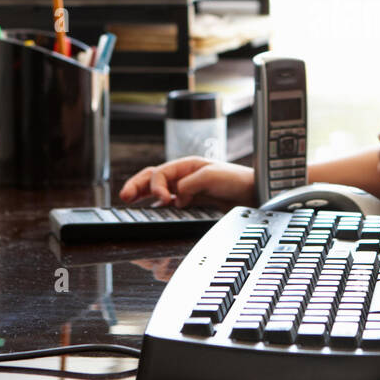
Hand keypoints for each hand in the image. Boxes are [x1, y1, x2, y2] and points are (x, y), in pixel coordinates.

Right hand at [119, 157, 255, 207]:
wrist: (255, 195)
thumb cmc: (238, 181)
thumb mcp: (212, 176)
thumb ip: (190, 184)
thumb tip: (176, 196)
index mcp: (187, 166)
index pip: (161, 173)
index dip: (156, 186)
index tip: (163, 200)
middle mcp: (183, 178)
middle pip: (152, 178)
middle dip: (136, 185)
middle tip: (124, 196)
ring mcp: (185, 191)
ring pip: (156, 191)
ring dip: (141, 195)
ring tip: (128, 201)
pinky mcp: (191, 205)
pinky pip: (168, 205)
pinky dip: (156, 208)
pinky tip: (149, 213)